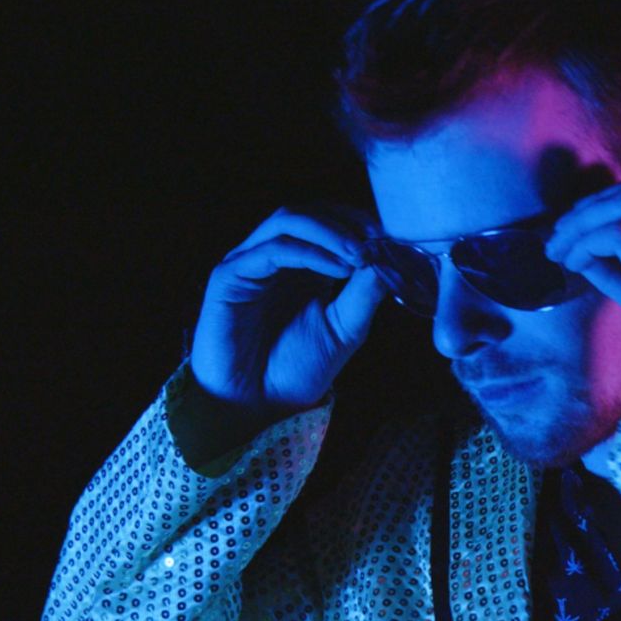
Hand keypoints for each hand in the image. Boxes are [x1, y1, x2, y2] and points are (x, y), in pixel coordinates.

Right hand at [191, 205, 387, 419]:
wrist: (255, 407)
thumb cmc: (295, 371)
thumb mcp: (344, 330)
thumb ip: (364, 294)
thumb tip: (391, 260)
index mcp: (301, 266)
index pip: (327, 222)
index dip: (358, 222)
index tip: (390, 238)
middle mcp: (273, 258)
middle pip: (307, 212)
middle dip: (345, 220)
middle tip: (376, 239)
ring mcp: (249, 263)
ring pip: (287, 220)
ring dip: (328, 231)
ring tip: (359, 253)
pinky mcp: (229, 277)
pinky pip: (272, 250)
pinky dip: (309, 252)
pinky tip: (337, 268)